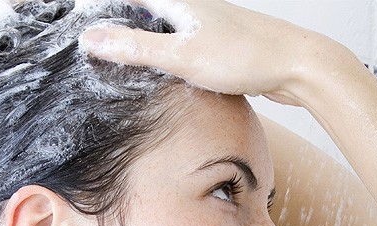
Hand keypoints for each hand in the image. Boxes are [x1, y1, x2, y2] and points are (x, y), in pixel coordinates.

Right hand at [80, 0, 329, 103]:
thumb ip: (136, 47)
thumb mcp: (182, 55)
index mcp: (180, 1)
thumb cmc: (246, 57)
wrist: (297, 66)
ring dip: (143, 35)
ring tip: (121, 54)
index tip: (79, 14)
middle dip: (121, 20)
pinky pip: (184, 41)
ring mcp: (208, 23)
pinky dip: (166, 50)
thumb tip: (91, 38)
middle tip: (98, 44)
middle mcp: (193, 6)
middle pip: (146, 7)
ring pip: (166, 24)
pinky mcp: (220, 42)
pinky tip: (164, 68)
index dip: (103, 5)